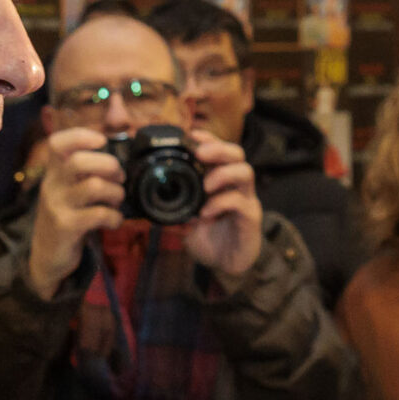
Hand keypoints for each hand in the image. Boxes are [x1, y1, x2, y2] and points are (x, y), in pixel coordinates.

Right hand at [26, 127, 121, 294]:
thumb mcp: (69, 191)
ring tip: (117, 201)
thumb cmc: (67, 217)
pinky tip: (113, 221)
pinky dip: (115, 217)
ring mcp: (57, 206)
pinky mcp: (66, 227)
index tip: (101, 141)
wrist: (47, 256)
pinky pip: (99, 214)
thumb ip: (85, 174)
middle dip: (109, 165)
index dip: (80, 136)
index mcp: (54, 173)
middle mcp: (52, 186)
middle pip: (79, 161)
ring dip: (116, 193)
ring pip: (94, 186)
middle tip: (119, 178)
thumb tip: (118, 162)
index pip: (57, 143)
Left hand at [185, 131, 262, 283]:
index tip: (191, 134)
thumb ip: (172, 207)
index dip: (208, 139)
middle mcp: (236, 186)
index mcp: (221, 181)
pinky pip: (241, 202)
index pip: (220, 151)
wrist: (225, 265)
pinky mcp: (251, 218)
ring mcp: (246, 200)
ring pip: (245, 172)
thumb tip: (147, 199)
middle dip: (218, 148)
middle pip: (237, 154)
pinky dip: (221, 203)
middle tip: (200, 154)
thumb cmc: (208, 238)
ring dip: (223, 174)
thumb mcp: (185, 220)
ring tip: (205, 186)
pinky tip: (206, 213)